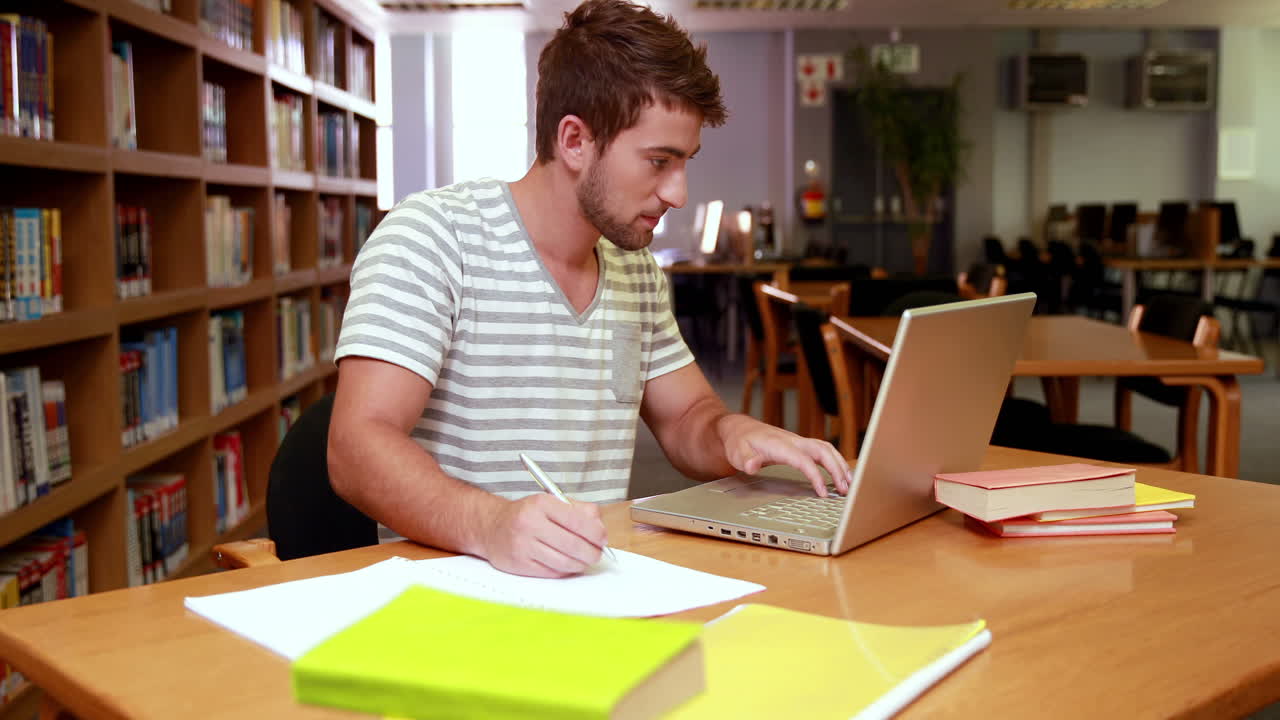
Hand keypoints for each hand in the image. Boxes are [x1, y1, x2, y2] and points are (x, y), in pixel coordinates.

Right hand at [479, 494, 606, 577]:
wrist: (492, 527)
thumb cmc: (527, 515)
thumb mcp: (550, 502)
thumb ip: (578, 510)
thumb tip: (599, 528)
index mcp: (541, 504)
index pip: (578, 521)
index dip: (596, 533)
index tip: (603, 539)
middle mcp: (530, 524)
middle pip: (573, 545)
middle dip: (592, 553)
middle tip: (597, 554)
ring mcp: (523, 546)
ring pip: (564, 562)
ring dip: (580, 564)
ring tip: (583, 560)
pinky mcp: (519, 564)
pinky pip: (552, 573)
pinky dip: (565, 571)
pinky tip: (567, 564)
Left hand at [717, 414, 851, 496]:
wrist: (740, 429)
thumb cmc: (740, 442)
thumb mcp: (737, 452)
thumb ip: (746, 460)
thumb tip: (752, 466)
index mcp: (781, 445)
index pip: (804, 460)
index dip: (815, 476)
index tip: (823, 493)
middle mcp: (794, 441)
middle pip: (823, 451)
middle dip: (837, 470)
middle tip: (845, 490)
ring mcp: (799, 442)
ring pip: (826, 450)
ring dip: (840, 465)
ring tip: (850, 483)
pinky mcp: (800, 446)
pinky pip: (823, 451)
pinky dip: (835, 461)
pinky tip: (841, 474)